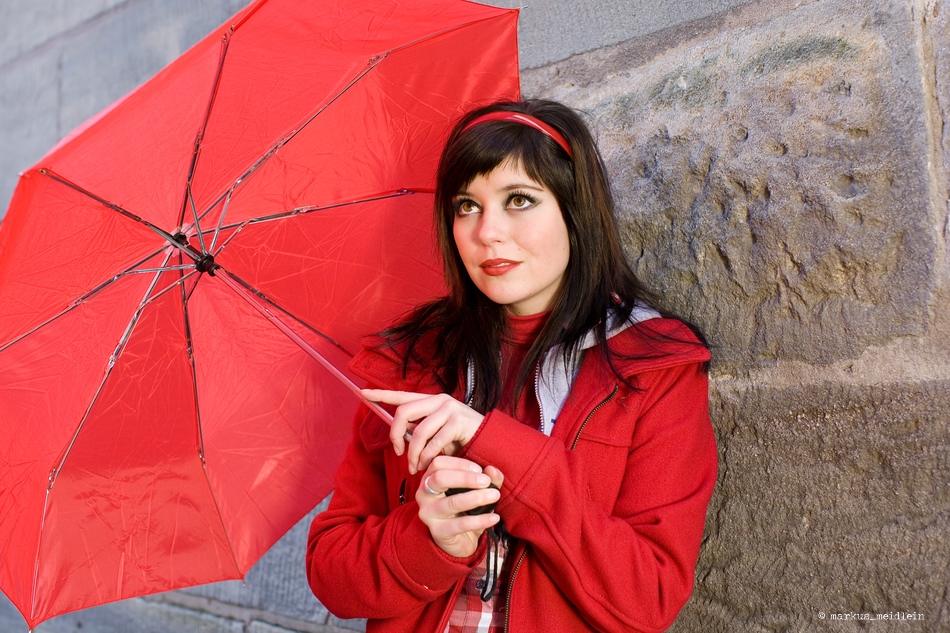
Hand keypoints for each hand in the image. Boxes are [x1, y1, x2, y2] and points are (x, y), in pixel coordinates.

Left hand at [361, 389, 484, 474]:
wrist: (488, 441)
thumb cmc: (459, 439)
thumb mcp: (436, 432)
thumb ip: (419, 429)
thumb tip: (400, 436)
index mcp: (430, 400)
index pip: (401, 396)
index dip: (381, 394)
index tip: (362, 393)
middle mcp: (438, 400)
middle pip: (404, 412)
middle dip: (395, 435)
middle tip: (397, 452)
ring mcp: (449, 409)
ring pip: (418, 431)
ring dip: (413, 453)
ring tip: (414, 466)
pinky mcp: (458, 422)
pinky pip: (434, 442)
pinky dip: (427, 457)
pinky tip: (426, 465)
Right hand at [416, 456, 503, 557]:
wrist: (460, 540)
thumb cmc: (465, 509)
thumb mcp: (476, 490)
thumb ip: (486, 478)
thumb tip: (491, 470)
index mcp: (430, 478)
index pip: (439, 463)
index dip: (460, 464)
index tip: (480, 470)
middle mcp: (424, 494)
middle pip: (439, 478)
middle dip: (465, 478)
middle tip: (486, 482)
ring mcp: (428, 513)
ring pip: (452, 502)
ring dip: (476, 498)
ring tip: (494, 496)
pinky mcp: (438, 531)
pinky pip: (461, 524)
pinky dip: (480, 520)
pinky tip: (493, 517)